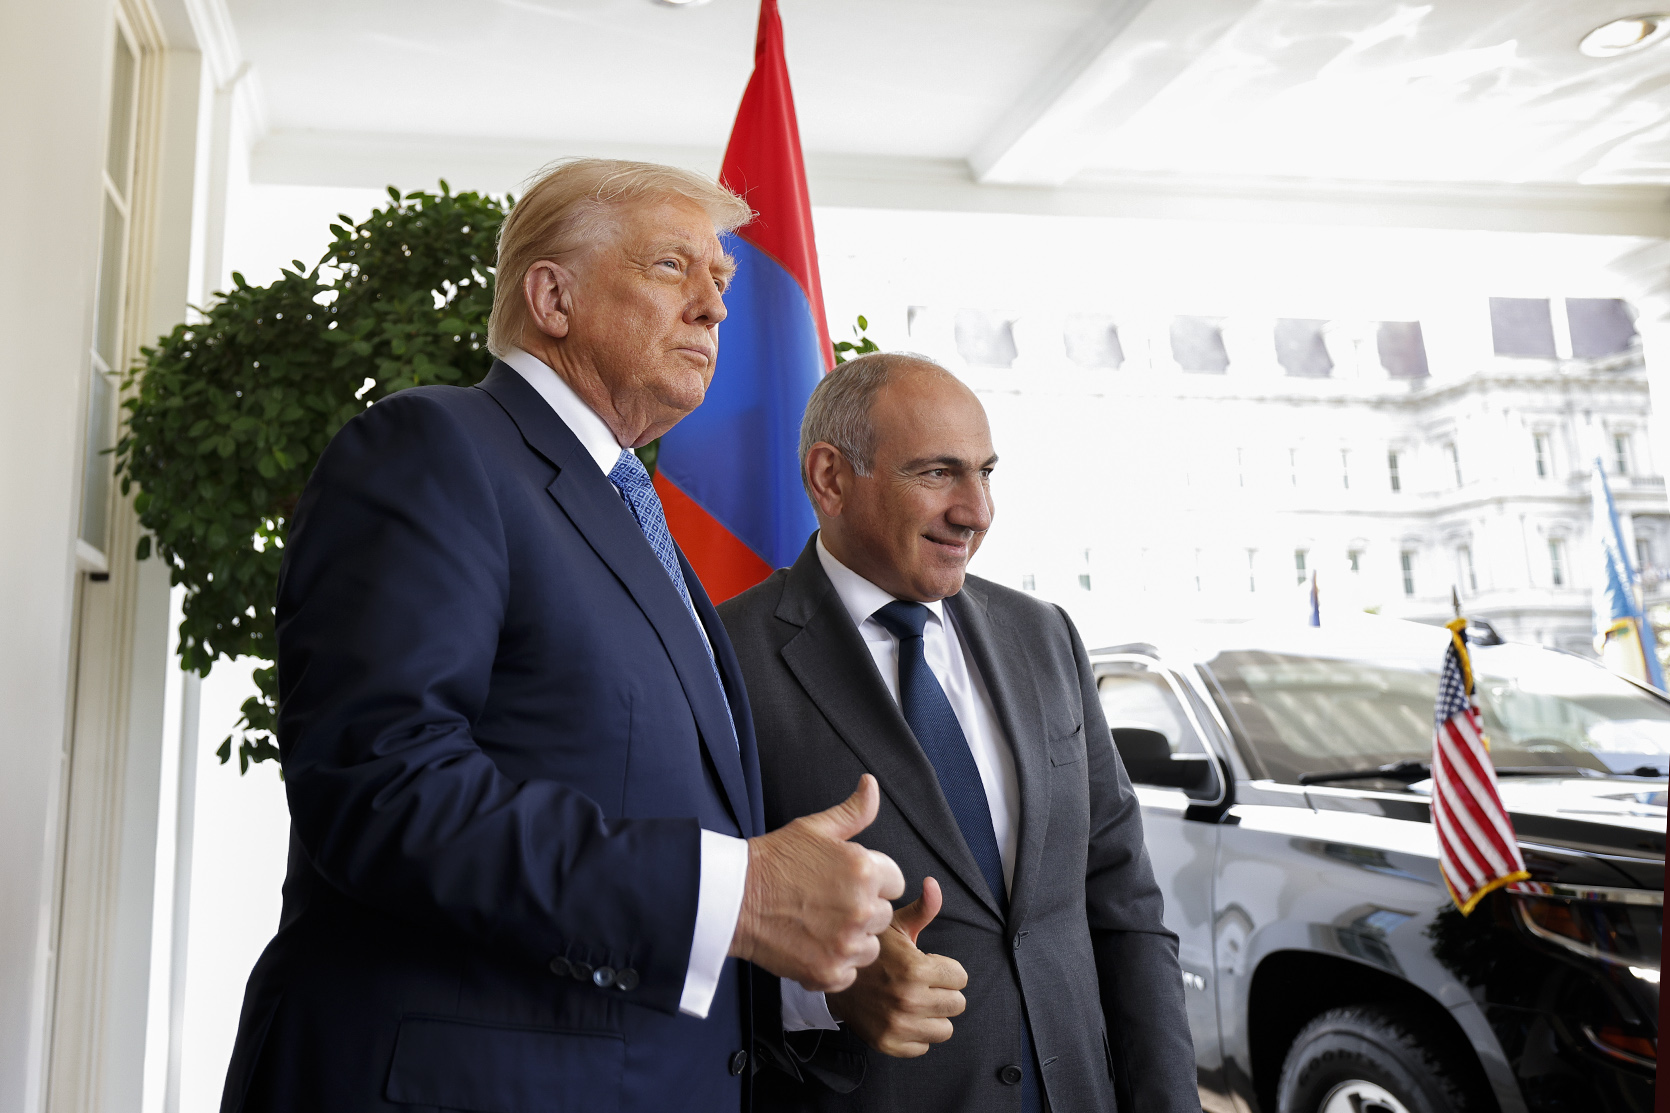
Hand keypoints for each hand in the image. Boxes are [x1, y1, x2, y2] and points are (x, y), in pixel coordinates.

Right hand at [731, 775, 905, 991]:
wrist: (734, 898)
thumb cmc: (775, 860)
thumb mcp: (816, 828)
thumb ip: (854, 811)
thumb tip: (871, 784)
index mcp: (865, 870)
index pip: (895, 882)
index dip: (872, 881)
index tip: (845, 882)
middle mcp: (862, 908)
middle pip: (883, 916)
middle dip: (862, 910)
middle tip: (828, 903)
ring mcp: (846, 944)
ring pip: (870, 946)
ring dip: (852, 939)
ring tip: (820, 925)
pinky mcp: (829, 972)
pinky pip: (849, 972)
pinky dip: (834, 964)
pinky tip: (812, 945)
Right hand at [828, 877, 967, 1057]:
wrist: (832, 981)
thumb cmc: (870, 952)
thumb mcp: (894, 925)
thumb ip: (922, 909)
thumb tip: (934, 884)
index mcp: (915, 969)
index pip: (961, 978)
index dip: (945, 969)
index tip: (927, 965)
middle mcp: (908, 1000)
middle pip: (957, 1004)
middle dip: (943, 991)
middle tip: (921, 983)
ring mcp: (898, 1025)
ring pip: (945, 1029)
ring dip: (933, 1015)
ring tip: (914, 1000)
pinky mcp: (889, 1043)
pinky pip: (924, 1046)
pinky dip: (916, 1033)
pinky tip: (902, 1015)